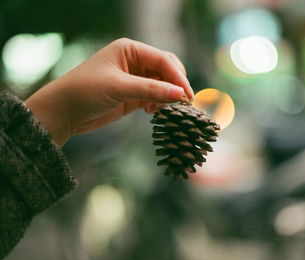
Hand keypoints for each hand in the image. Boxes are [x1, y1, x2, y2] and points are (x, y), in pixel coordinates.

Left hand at [25, 38, 193, 145]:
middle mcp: (135, 61)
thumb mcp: (118, 87)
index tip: (187, 95)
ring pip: (163, 85)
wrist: (64, 111)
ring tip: (163, 110)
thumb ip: (150, 90)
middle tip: (183, 103)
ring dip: (167, 97)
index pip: (163, 60)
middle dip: (176, 85)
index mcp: (130, 50)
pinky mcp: (133, 95)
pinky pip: (155, 97)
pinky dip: (159, 104)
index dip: (178, 76)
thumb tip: (180, 94)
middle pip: (167, 70)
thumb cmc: (85, 91)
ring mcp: (135, 79)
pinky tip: (151, 112)